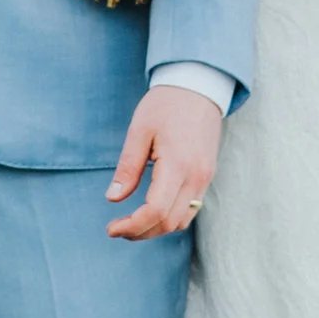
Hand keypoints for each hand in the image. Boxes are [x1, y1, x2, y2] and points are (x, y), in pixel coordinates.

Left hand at [105, 83, 224, 241]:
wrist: (198, 85)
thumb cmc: (166, 104)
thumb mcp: (139, 130)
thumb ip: (128, 167)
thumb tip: (113, 198)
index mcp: (177, 164)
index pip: (156, 211)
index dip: (132, 226)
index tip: (111, 228)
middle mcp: (196, 176)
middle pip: (169, 222)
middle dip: (141, 232)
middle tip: (116, 228)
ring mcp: (205, 177)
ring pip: (182, 220)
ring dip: (157, 228)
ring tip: (132, 223)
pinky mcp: (207, 175)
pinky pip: (191, 208)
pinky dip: (171, 217)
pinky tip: (152, 211)